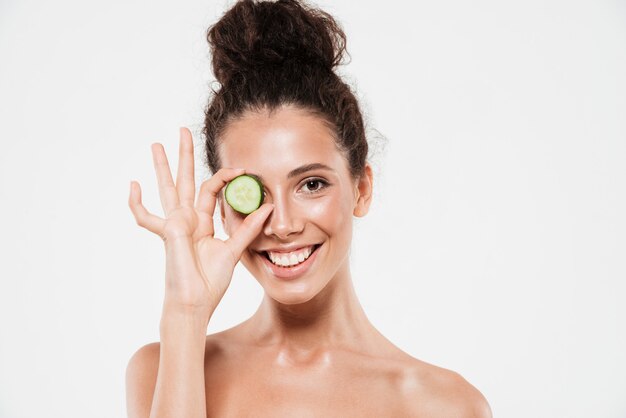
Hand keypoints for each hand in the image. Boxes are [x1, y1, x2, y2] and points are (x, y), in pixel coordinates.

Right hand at [128, 127, 273, 319]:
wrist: (195, 304)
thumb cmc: (210, 283)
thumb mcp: (234, 251)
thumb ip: (247, 229)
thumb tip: (267, 207)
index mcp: (202, 223)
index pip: (211, 190)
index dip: (225, 178)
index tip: (242, 169)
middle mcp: (186, 220)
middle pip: (185, 180)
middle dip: (184, 156)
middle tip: (181, 131)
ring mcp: (175, 225)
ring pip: (167, 189)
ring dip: (162, 166)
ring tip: (156, 143)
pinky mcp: (170, 233)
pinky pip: (147, 217)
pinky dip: (137, 203)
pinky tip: (134, 185)